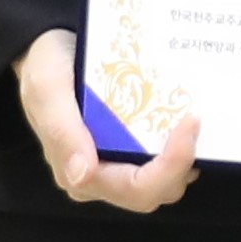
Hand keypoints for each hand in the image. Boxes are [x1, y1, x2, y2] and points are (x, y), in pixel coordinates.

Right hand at [13, 26, 198, 212]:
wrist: (51, 50)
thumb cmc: (45, 68)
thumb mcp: (47, 89)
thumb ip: (62, 131)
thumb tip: (81, 175)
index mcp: (79, 174)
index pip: (137, 189)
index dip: (171, 165)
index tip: (189, 122)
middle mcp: (100, 178)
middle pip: (157, 191)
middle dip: (184, 161)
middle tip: (194, 118)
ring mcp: (117, 166)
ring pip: (165, 179)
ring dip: (185, 154)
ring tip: (191, 116)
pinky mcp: (129, 151)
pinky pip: (162, 159)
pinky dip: (179, 143)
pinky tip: (182, 114)